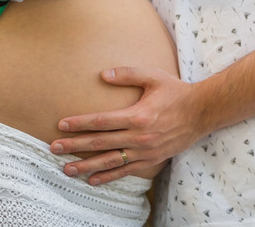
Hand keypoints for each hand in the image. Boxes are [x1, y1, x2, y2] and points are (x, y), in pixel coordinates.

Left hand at [50, 67, 207, 185]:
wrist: (202, 112)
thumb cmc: (175, 91)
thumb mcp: (153, 76)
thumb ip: (127, 74)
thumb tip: (102, 75)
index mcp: (137, 116)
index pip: (101, 122)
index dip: (80, 124)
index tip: (61, 125)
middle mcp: (139, 137)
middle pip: (100, 143)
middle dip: (74, 146)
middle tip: (53, 148)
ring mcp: (145, 151)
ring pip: (109, 161)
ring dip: (86, 166)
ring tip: (66, 169)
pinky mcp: (150, 160)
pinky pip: (125, 171)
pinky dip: (108, 177)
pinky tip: (92, 180)